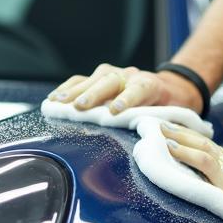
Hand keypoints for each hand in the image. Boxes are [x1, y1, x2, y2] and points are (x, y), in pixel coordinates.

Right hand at [49, 63, 201, 114]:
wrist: (169, 89)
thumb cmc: (167, 109)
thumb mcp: (167, 118)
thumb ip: (155, 126)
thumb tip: (146, 148)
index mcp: (150, 85)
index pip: (138, 90)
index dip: (126, 99)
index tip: (115, 111)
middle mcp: (130, 75)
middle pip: (110, 82)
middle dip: (94, 94)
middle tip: (79, 107)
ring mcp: (114, 74)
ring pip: (93, 79)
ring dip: (75, 91)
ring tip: (58, 102)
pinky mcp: (100, 77)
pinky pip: (81, 80)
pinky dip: (66, 89)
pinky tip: (53, 99)